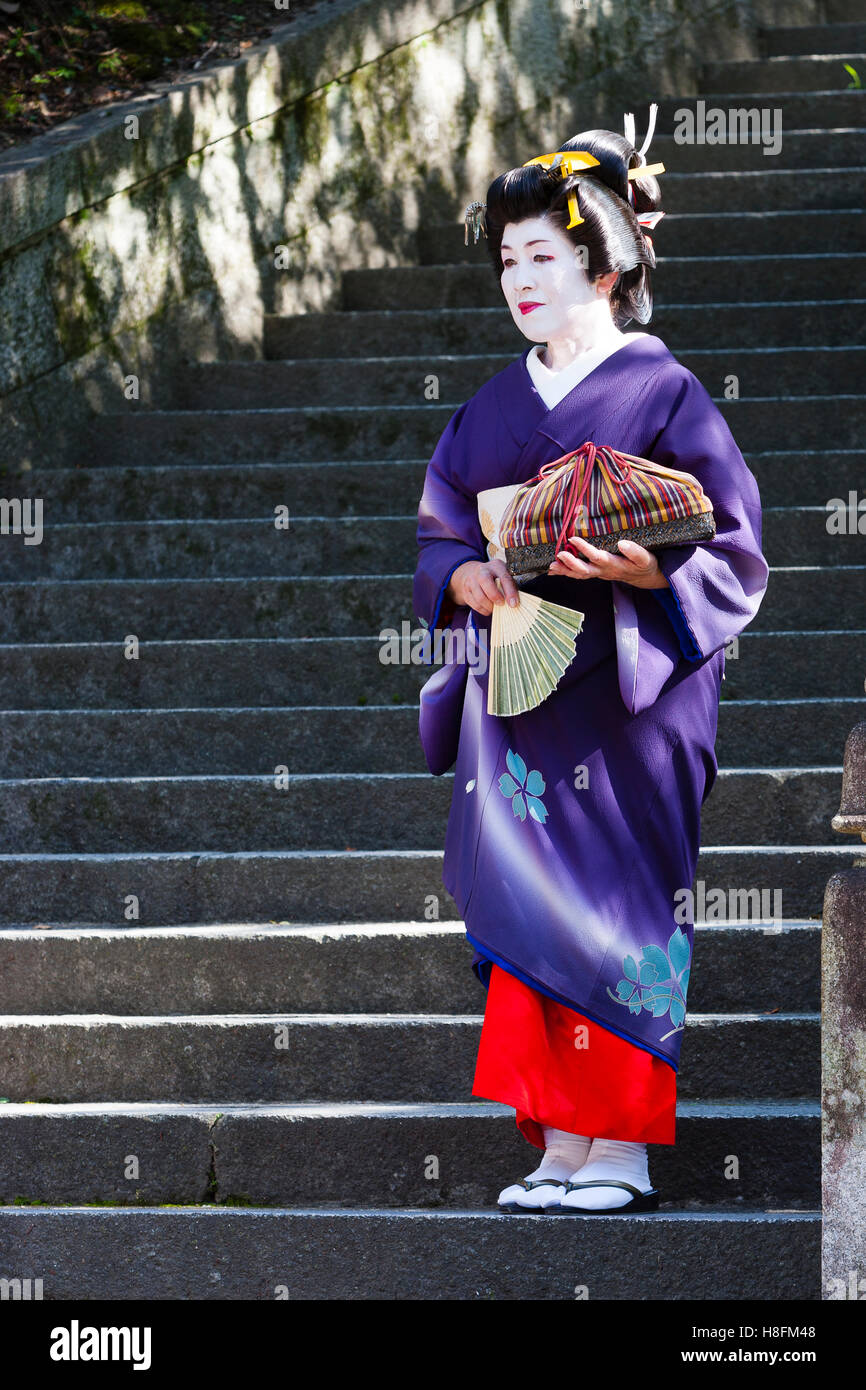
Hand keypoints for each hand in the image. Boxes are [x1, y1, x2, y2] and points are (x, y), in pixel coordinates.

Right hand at [446, 558, 520, 615]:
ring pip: (480, 597)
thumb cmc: (495, 577)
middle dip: (495, 596)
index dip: (510, 592)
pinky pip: (475, 604)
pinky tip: (488, 608)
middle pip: (486, 583)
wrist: (473, 573)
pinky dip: (483, 610)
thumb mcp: (504, 576)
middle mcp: (482, 570)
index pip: (504, 578)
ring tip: (494, 607)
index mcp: (496, 565)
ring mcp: (471, 580)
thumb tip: (513, 602)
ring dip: (489, 606)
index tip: (513, 604)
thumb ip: (510, 586)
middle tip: (501, 604)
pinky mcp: (466, 591)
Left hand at [547, 535, 669, 588]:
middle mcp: (604, 571)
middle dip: (570, 563)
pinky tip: (553, 571)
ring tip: (551, 566)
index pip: (598, 557)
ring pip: (579, 574)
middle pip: (584, 570)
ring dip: (565, 571)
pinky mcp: (596, 573)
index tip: (573, 539)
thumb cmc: (645, 565)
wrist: (644, 577)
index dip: (585, 549)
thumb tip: (622, 543)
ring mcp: (599, 574)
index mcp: (615, 565)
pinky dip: (566, 573)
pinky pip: (579, 575)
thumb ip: (635, 552)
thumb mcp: (645, 559)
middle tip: (558, 555)